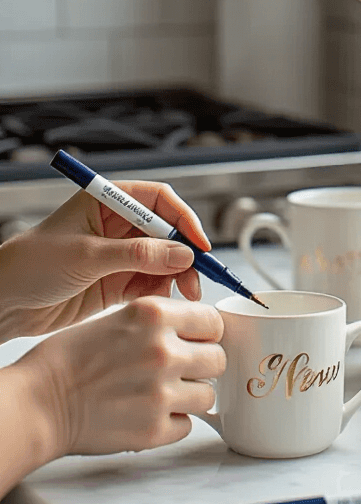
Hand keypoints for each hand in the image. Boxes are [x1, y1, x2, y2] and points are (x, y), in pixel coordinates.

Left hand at [0, 183, 209, 342]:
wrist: (5, 302)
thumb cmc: (31, 264)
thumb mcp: (86, 256)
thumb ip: (137, 255)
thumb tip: (181, 254)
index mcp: (106, 202)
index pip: (158, 200)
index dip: (183, 218)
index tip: (199, 244)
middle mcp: (116, 225)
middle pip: (167, 232)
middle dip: (185, 253)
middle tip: (196, 277)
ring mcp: (118, 255)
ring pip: (164, 260)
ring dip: (178, 276)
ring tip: (186, 295)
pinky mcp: (116, 283)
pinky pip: (151, 283)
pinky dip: (162, 293)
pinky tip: (163, 304)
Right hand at [19, 297, 225, 458]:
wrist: (39, 402)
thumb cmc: (68, 360)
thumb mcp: (118, 318)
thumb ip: (160, 323)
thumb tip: (196, 333)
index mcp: (153, 315)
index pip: (213, 322)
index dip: (206, 334)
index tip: (198, 342)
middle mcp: (162, 351)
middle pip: (218, 359)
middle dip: (202, 366)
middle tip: (180, 372)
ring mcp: (161, 393)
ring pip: (208, 396)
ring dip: (190, 397)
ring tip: (161, 395)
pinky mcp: (154, 429)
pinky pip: (186, 426)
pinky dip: (172, 423)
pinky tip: (146, 414)